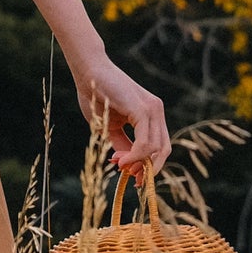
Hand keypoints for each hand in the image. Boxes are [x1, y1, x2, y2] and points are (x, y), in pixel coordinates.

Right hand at [72, 55, 170, 179]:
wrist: (87, 72)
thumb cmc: (95, 96)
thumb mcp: (110, 126)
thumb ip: (121, 143)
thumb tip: (127, 164)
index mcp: (150, 114)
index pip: (159, 146)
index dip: (149, 164)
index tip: (134, 177)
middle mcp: (156, 111)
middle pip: (164, 149)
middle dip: (149, 169)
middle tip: (133, 180)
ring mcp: (152, 109)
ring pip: (156, 148)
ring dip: (139, 164)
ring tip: (121, 167)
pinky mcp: (143, 110)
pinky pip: (146, 141)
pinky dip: (135, 155)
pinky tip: (121, 161)